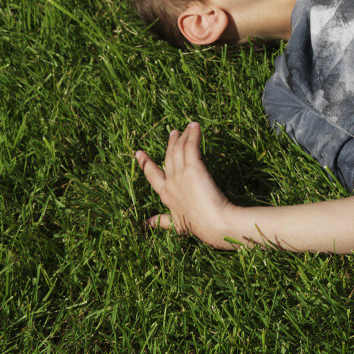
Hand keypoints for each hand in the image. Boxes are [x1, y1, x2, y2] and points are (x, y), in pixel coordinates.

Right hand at [135, 122, 248, 248]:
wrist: (214, 224)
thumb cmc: (198, 226)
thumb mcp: (176, 225)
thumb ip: (161, 222)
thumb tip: (145, 224)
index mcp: (165, 195)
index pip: (152, 176)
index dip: (146, 164)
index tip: (139, 153)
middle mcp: (170, 182)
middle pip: (168, 158)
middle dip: (170, 144)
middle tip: (173, 132)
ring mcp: (180, 174)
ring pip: (179, 150)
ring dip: (183, 137)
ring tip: (186, 127)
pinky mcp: (194, 168)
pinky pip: (191, 147)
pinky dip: (193, 135)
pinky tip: (196, 127)